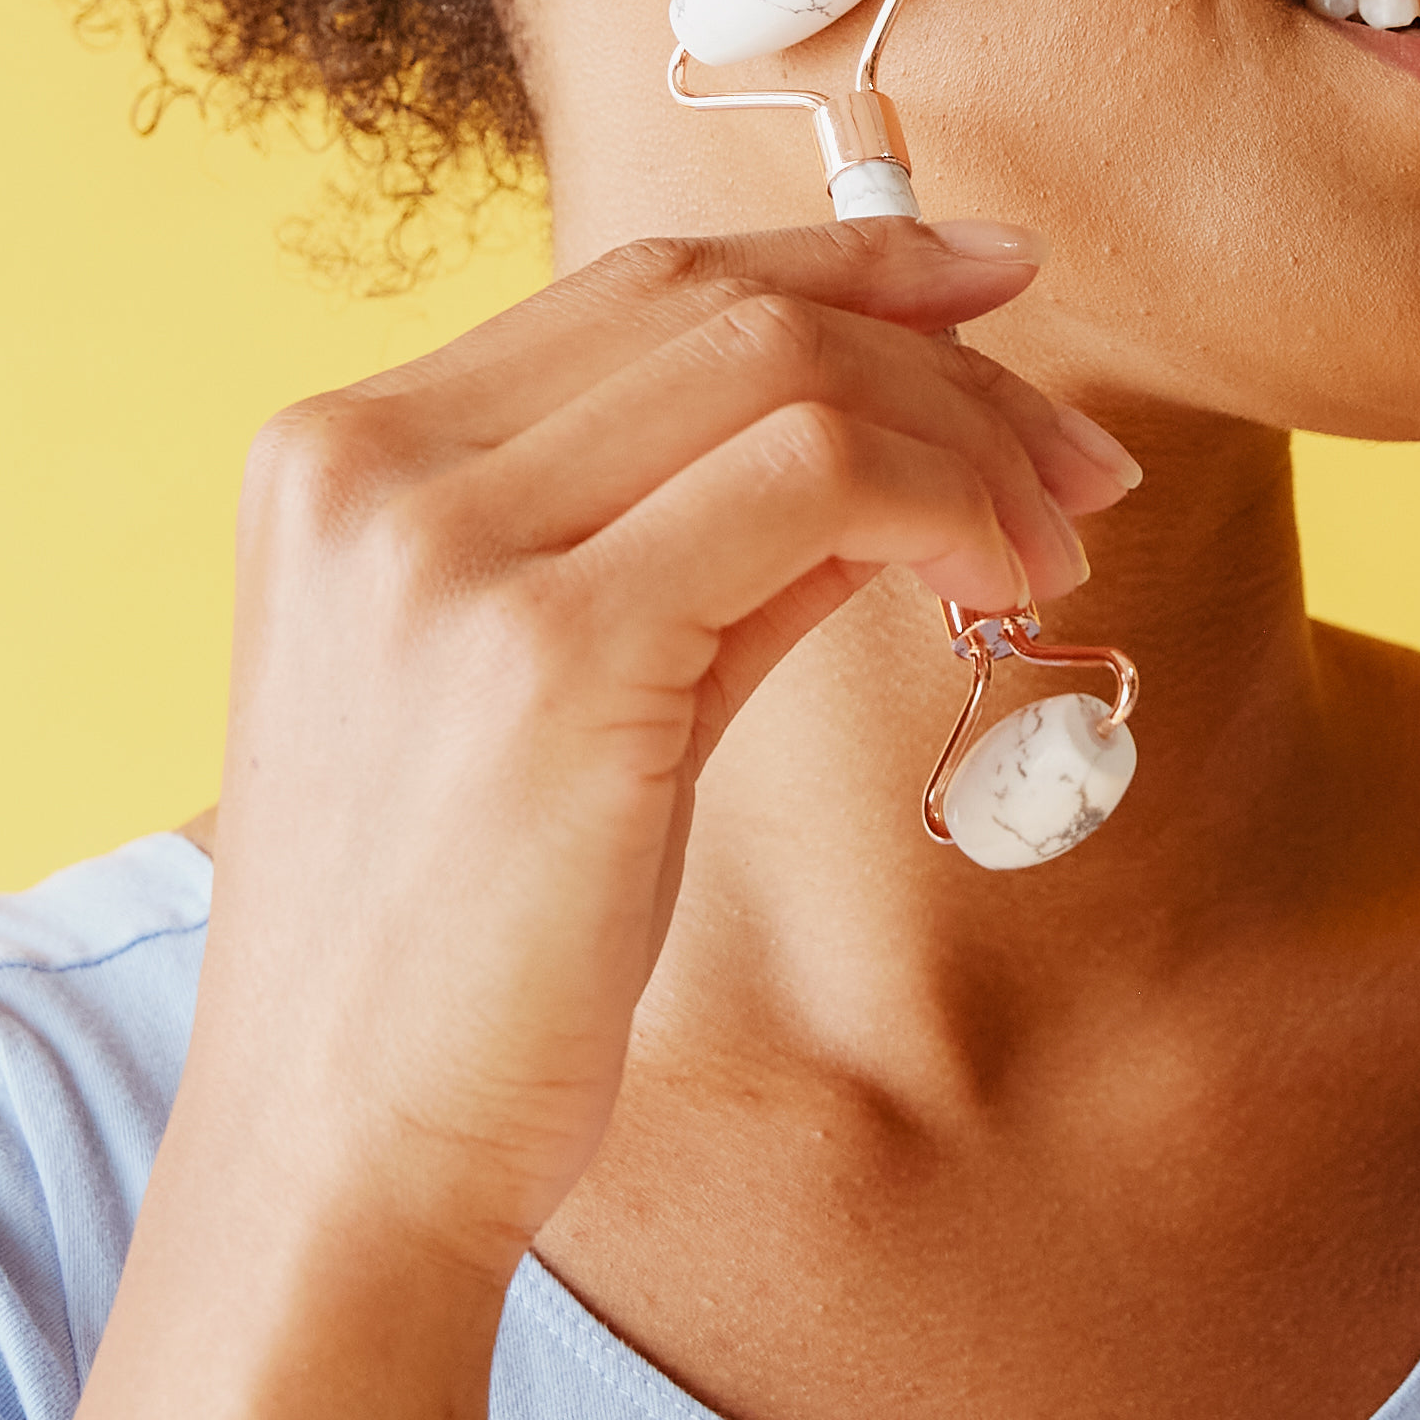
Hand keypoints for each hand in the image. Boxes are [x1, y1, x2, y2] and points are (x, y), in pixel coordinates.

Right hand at [174, 219, 1141, 1279]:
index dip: (842, 266)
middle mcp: (371, 463)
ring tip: (1056, 536)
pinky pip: (815, 480)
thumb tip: (897, 451)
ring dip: (966, 432)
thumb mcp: (570, 697)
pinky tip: (999, 583)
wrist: (341, 1153)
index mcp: (341, 453)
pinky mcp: (545, 646)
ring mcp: (446, 545)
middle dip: (938, 352)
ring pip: (783, 368)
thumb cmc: (462, 954)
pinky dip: (946, 501)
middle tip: (1078, 454)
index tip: (992, 288)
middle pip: (718, 300)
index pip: (639, 285)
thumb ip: (700, 549)